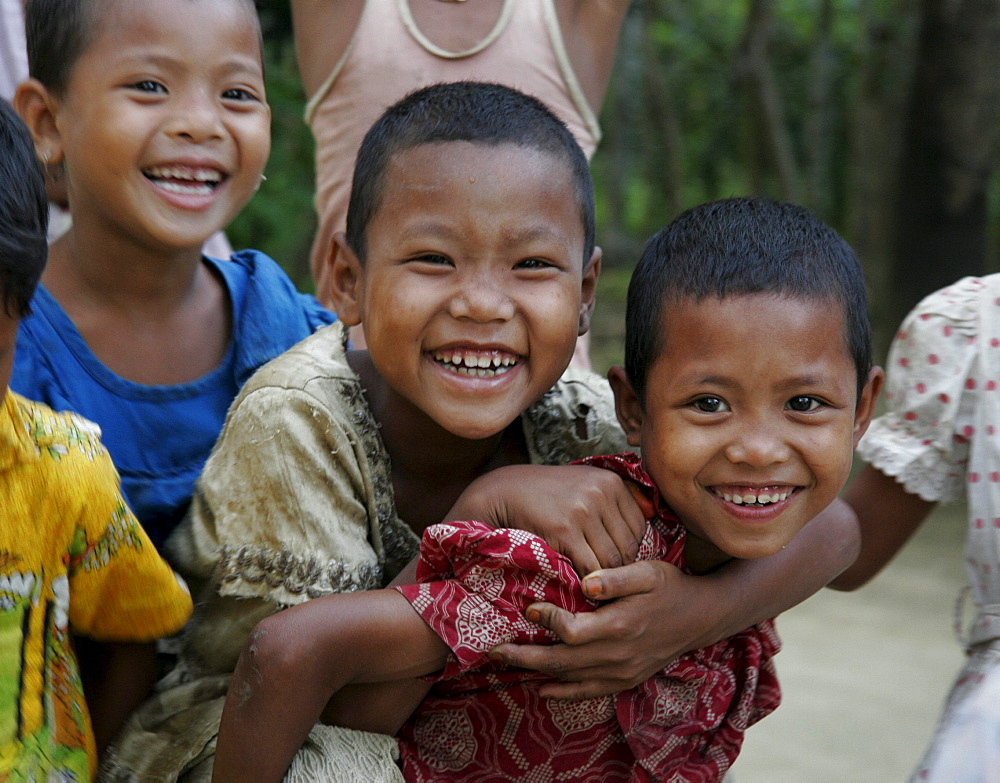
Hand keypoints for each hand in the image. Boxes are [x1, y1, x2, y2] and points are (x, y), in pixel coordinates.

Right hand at [446, 464, 648, 574]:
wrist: (503, 492)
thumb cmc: (546, 493)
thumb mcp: (585, 482)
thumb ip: (616, 498)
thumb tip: (654, 514)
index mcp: (611, 482)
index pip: (639, 528)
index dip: (631, 552)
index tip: (618, 566)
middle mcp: (601, 493)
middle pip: (628, 547)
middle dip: (620, 569)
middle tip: (611, 585)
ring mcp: (583, 511)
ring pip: (611, 561)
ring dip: (606, 581)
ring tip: (599, 592)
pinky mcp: (564, 530)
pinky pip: (589, 568)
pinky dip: (589, 584)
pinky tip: (582, 589)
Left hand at [489, 560, 724, 698]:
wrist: (700, 616)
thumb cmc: (669, 586)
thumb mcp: (646, 571)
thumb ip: (615, 577)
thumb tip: (584, 583)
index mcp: (620, 626)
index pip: (572, 631)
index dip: (547, 621)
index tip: (529, 607)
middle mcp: (617, 655)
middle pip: (561, 661)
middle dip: (524, 656)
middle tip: (494, 650)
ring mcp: (621, 672)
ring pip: (570, 678)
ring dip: (536, 672)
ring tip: (506, 663)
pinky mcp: (625, 680)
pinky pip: (589, 692)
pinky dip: (564, 693)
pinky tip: (542, 689)